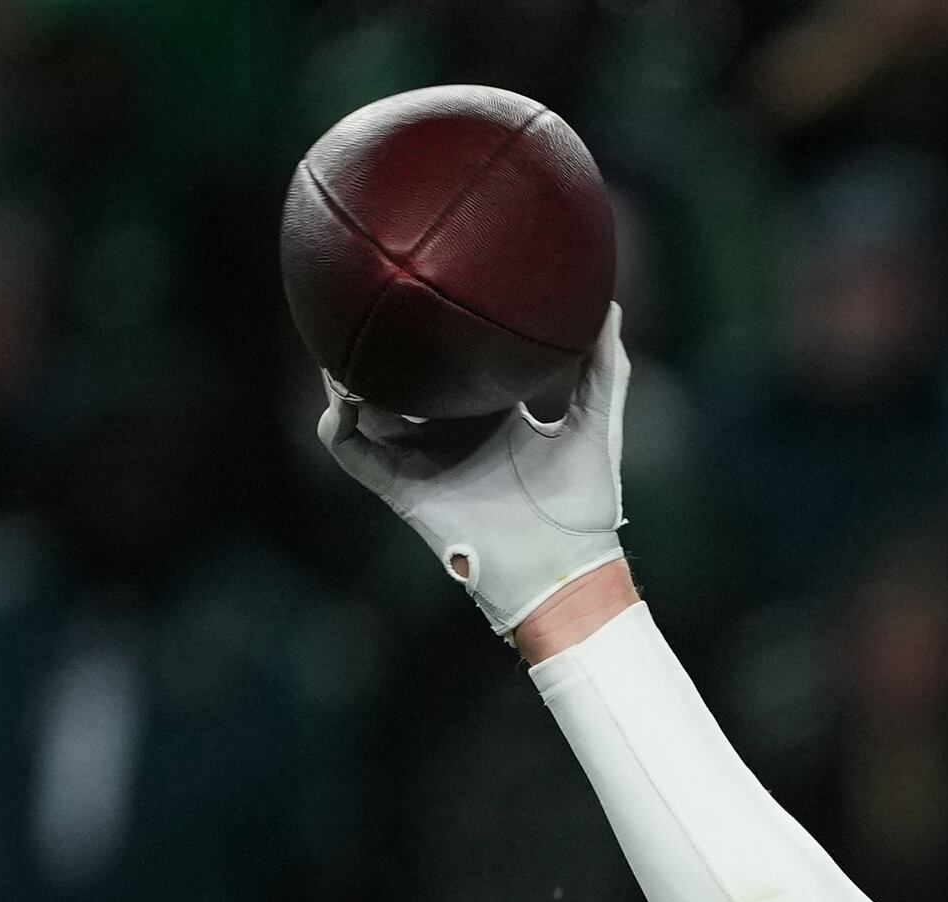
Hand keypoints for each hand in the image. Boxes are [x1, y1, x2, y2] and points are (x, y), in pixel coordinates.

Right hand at [319, 303, 627, 637]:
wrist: (563, 568)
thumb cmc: (584, 506)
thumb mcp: (594, 422)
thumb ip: (602, 366)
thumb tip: (610, 305)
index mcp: (488, 415)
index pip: (450, 365)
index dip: (432, 333)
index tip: (424, 288)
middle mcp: (447, 433)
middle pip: (399, 380)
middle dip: (380, 346)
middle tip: (365, 298)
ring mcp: (419, 458)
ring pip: (363, 408)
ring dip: (347, 375)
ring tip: (341, 337)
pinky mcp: (399, 486)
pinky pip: (351, 449)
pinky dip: (337, 420)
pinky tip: (343, 392)